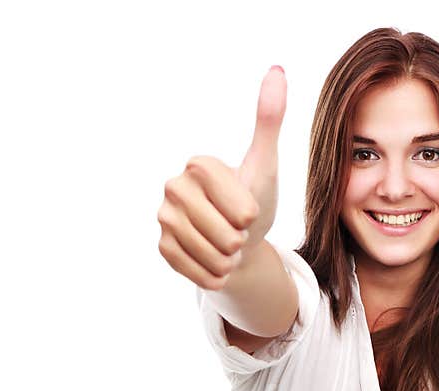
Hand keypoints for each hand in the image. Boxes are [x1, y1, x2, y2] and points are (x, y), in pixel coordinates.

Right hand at [157, 66, 286, 290]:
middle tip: (236, 230)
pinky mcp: (162, 248)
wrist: (238, 244)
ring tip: (227, 246)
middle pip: (227, 235)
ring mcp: (163, 219)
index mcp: (199, 164)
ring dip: (230, 260)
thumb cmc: (254, 201)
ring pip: (213, 256)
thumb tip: (277, 69)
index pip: (241, 207)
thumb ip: (269, 119)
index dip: (252, 215)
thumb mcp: (265, 164)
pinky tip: (215, 261)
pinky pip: (199, 273)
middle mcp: (173, 187)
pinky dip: (216, 274)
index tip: (248, 208)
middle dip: (241, 240)